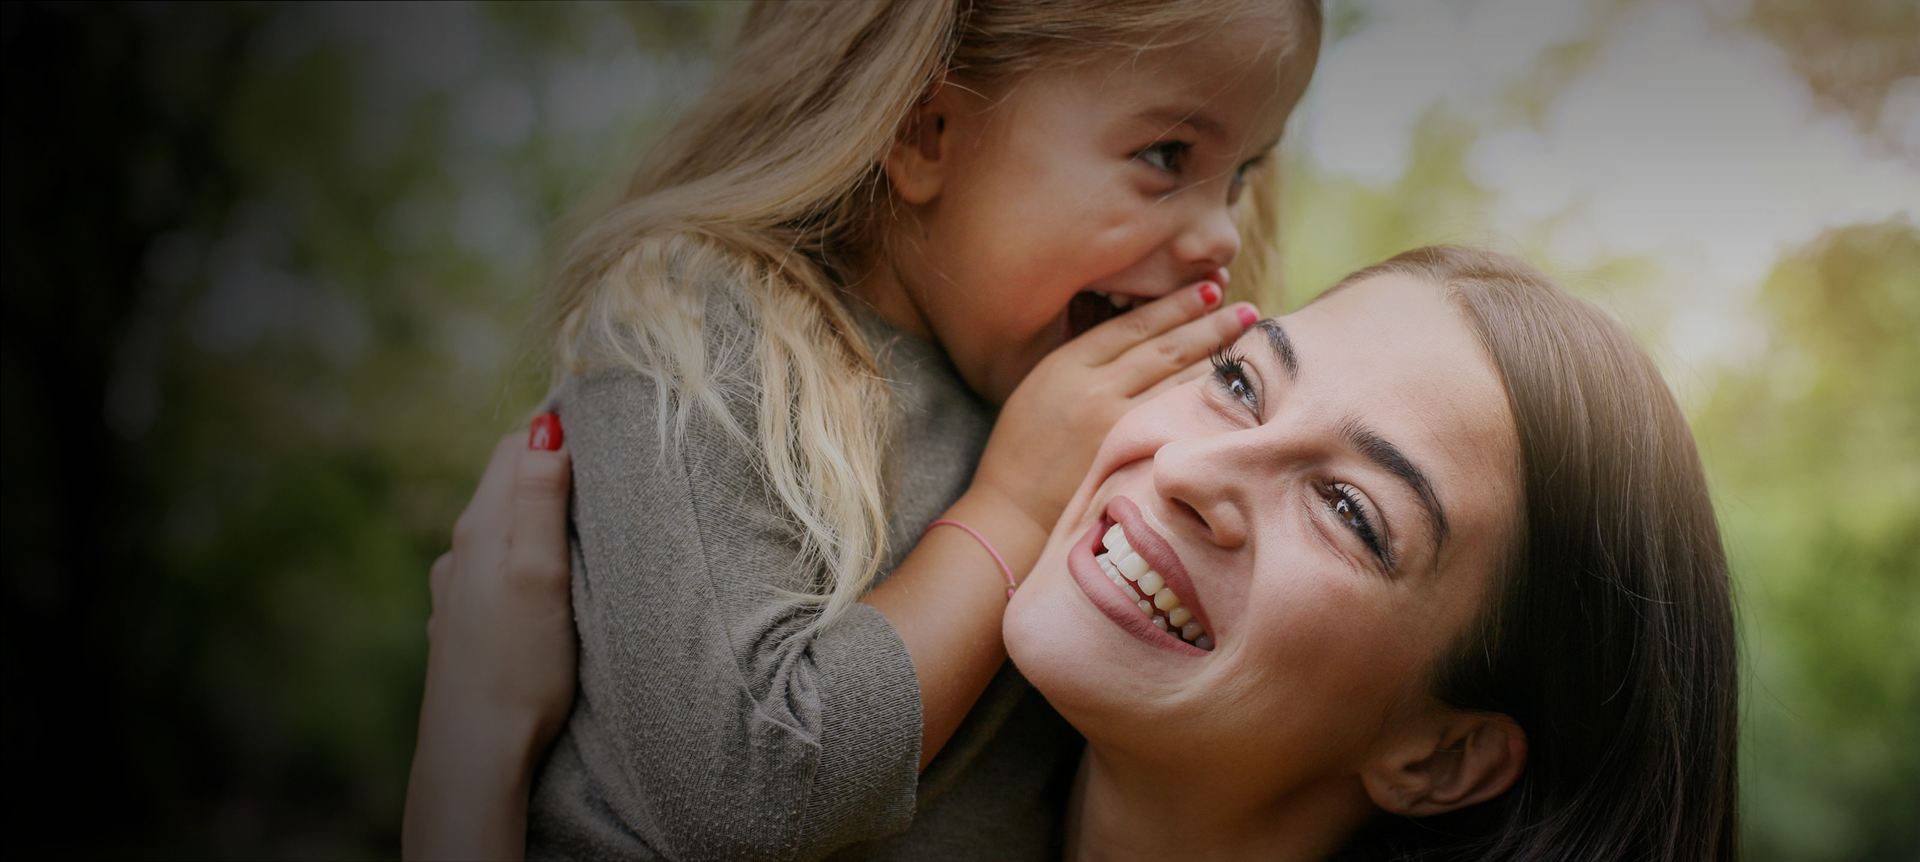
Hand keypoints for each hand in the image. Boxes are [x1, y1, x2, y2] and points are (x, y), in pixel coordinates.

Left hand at [404, 414, 575, 860]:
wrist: (475, 752)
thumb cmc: (520, 666)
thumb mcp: (539, 573)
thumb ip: (540, 499)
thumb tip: (544, 427)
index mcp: (481, 530)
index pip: (513, 448)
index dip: (553, 430)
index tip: (600, 424)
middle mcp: (460, 553)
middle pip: (503, 483)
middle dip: (545, 464)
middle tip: (601, 458)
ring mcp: (457, 591)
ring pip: (499, 528)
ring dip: (534, 511)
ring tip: (579, 514)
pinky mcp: (463, 625)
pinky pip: (494, 568)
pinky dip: (522, 553)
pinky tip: (541, 577)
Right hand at [971, 279, 1257, 535]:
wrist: (1010, 513)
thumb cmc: (1023, 453)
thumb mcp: (1041, 389)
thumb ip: (1084, 364)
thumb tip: (1137, 339)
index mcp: (1066, 364)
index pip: (1133, 324)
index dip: (1175, 304)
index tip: (1210, 289)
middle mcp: (1093, 388)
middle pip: (1163, 346)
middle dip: (1209, 323)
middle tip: (1248, 309)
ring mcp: (1114, 423)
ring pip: (1176, 380)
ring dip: (1217, 357)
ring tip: (1249, 341)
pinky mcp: (1129, 456)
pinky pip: (1178, 419)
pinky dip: (1207, 401)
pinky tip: (1233, 391)